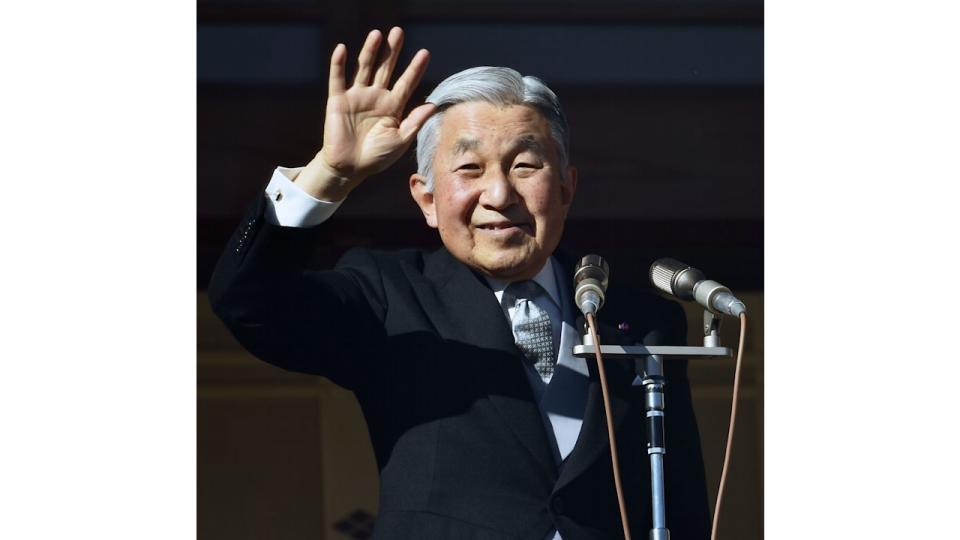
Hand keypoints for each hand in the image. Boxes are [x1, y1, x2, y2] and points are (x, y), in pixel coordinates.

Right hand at [299, 27, 436, 200]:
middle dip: (392, 51)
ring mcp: (357, 97)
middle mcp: (376, 97)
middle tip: (398, 32)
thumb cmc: (377, 157)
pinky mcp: (338, 101)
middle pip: (385, 69)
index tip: (425, 53)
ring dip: (370, 51)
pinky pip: (338, 79)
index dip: (415, 68)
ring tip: (377, 34)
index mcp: (393, 106)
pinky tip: (341, 48)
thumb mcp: (401, 140)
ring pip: (364, 68)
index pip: (406, 83)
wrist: (350, 168)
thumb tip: (433, 105)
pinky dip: (338, 64)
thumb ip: (415, 122)